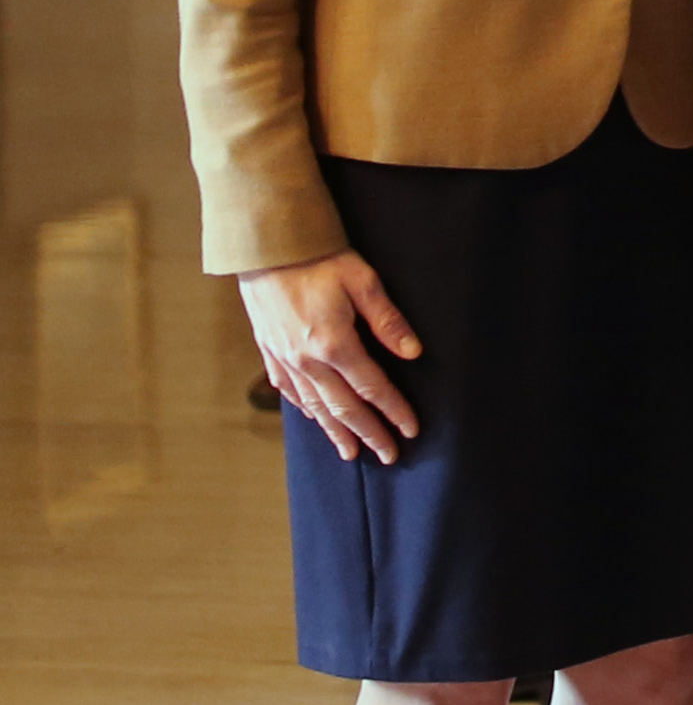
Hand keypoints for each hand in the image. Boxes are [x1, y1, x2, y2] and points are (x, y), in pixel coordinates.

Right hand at [238, 250, 424, 462]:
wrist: (267, 248)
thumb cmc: (320, 259)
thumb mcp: (363, 281)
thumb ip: (387, 320)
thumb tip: (414, 352)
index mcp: (334, 343)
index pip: (371, 387)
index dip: (393, 410)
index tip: (410, 430)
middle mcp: (307, 359)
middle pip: (343, 407)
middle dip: (368, 433)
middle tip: (389, 456)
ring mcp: (284, 358)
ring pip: (314, 406)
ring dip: (335, 431)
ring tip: (352, 453)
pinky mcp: (269, 352)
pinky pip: (289, 391)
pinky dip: (305, 409)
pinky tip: (315, 419)